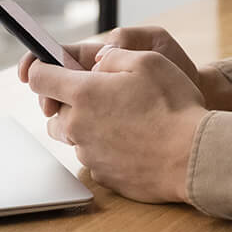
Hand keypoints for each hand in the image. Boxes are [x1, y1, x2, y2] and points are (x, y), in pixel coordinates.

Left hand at [27, 47, 206, 202]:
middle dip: (67, 100)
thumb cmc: (174, 106)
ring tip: (121, 118)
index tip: (51, 65)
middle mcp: (78, 126)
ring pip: (73, 136)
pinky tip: (134, 140)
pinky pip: (94, 156)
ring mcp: (89, 154)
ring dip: (87, 125)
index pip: (40, 77)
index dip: (42, 67)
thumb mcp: (149, 61)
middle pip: (53, 111)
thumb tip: (97, 60)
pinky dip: (105, 147)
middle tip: (100, 93)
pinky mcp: (104, 175)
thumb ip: (114, 56)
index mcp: (84, 93)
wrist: (192, 157)